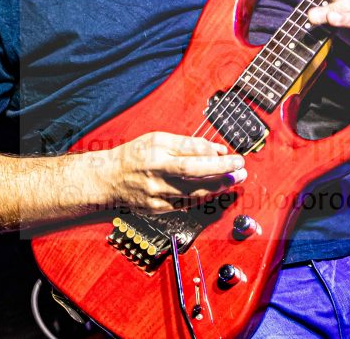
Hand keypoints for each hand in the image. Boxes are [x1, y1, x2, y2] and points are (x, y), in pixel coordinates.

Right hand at [91, 132, 245, 211]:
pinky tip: (216, 191)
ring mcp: (156, 194)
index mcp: (155, 153)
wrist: (108, 180)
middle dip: (222, 172)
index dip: (215, 155)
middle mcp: (156, 174)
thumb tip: (216, 149)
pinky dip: (203, 198)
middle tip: (241, 168)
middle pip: (195, 174)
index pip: (191, 153)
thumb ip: (188, 144)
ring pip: (194, 193)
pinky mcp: (157, 209)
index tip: (232, 154)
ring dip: (218, 187)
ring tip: (234, 179)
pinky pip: (186, 204)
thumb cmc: (134, 156)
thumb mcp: (158, 139)